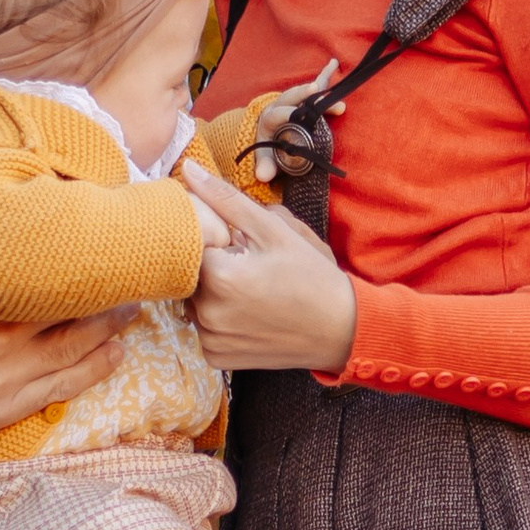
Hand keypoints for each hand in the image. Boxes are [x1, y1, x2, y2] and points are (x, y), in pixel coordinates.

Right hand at [0, 244, 129, 443]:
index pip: (57, 264)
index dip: (87, 249)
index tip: (108, 230)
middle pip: (78, 307)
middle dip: (110, 287)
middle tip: (136, 268)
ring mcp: (1, 378)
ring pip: (78, 350)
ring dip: (112, 328)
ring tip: (132, 307)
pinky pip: (62, 389)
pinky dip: (94, 368)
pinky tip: (114, 354)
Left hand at [185, 166, 359, 372]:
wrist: (341, 329)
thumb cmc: (312, 276)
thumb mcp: (274, 230)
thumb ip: (226, 200)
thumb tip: (188, 171)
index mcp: (218, 276)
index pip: (189, 243)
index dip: (213, 239)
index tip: (239, 244)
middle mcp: (207, 313)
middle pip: (189, 273)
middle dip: (212, 264)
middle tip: (250, 268)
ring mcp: (210, 339)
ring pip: (194, 301)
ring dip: (212, 291)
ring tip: (252, 291)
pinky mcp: (216, 358)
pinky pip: (203, 328)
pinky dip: (218, 318)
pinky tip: (248, 314)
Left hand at [249, 61, 337, 181]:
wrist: (268, 134)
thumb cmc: (268, 147)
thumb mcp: (264, 157)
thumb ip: (264, 166)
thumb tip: (262, 176)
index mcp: (270, 118)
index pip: (276, 114)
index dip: (285, 113)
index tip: (294, 115)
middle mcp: (282, 105)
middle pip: (292, 96)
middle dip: (304, 93)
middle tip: (315, 89)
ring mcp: (295, 100)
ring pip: (308, 93)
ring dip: (322, 92)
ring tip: (338, 101)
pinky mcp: (306, 99)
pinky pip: (316, 85)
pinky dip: (326, 75)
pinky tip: (334, 63)